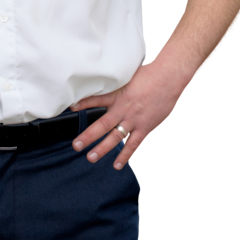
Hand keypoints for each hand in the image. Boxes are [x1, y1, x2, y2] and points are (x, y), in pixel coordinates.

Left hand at [70, 60, 188, 169]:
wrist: (169, 79)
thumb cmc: (150, 74)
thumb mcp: (128, 76)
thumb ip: (117, 84)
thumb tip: (106, 82)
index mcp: (118, 95)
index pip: (96, 100)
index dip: (83, 104)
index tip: (71, 108)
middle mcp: (124, 110)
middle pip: (103, 124)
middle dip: (89, 136)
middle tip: (77, 145)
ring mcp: (135, 120)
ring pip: (116, 138)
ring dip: (103, 149)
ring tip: (91, 157)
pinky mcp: (146, 128)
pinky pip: (134, 144)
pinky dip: (126, 155)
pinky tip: (117, 164)